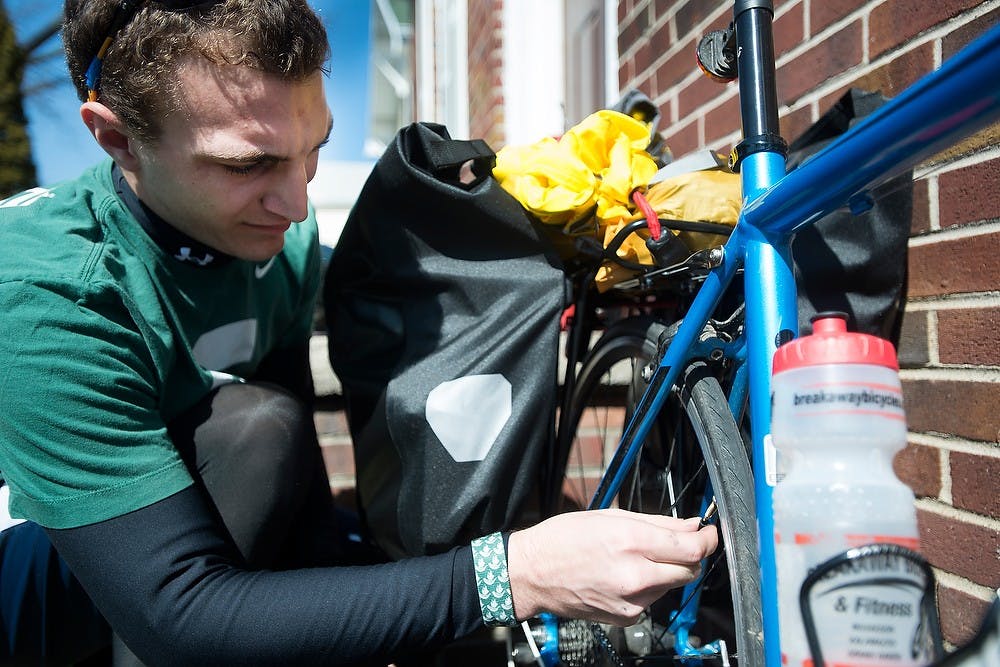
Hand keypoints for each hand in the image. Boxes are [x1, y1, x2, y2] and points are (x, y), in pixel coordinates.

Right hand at [506, 509, 717, 625]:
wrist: (533, 574)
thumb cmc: (564, 539)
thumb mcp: (611, 516)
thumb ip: (658, 523)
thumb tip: (692, 526)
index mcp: (631, 542)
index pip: (691, 548)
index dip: (709, 539)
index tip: (711, 533)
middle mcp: (635, 575)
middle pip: (690, 570)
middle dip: (691, 555)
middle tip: (679, 542)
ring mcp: (632, 601)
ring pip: (672, 585)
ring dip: (667, 570)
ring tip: (636, 557)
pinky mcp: (627, 617)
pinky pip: (653, 599)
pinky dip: (649, 586)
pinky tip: (625, 575)